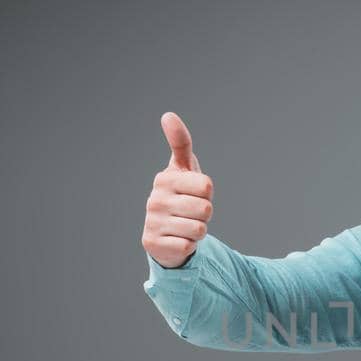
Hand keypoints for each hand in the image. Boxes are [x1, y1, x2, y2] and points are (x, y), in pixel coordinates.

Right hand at [142, 112, 214, 268]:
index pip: (207, 186)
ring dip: (198, 230)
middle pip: (206, 209)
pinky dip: (189, 245)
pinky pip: (189, 246)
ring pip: (199, 229)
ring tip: (185, 226)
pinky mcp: (153, 244)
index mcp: (165, 179)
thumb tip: (168, 115)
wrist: (164, 233)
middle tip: (191, 213)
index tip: (195, 193)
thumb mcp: (183, 169)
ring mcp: (152, 222)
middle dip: (205, 213)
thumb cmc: (180, 195)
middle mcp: (155, 200)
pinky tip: (177, 239)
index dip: (207, 193)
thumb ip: (180, 143)